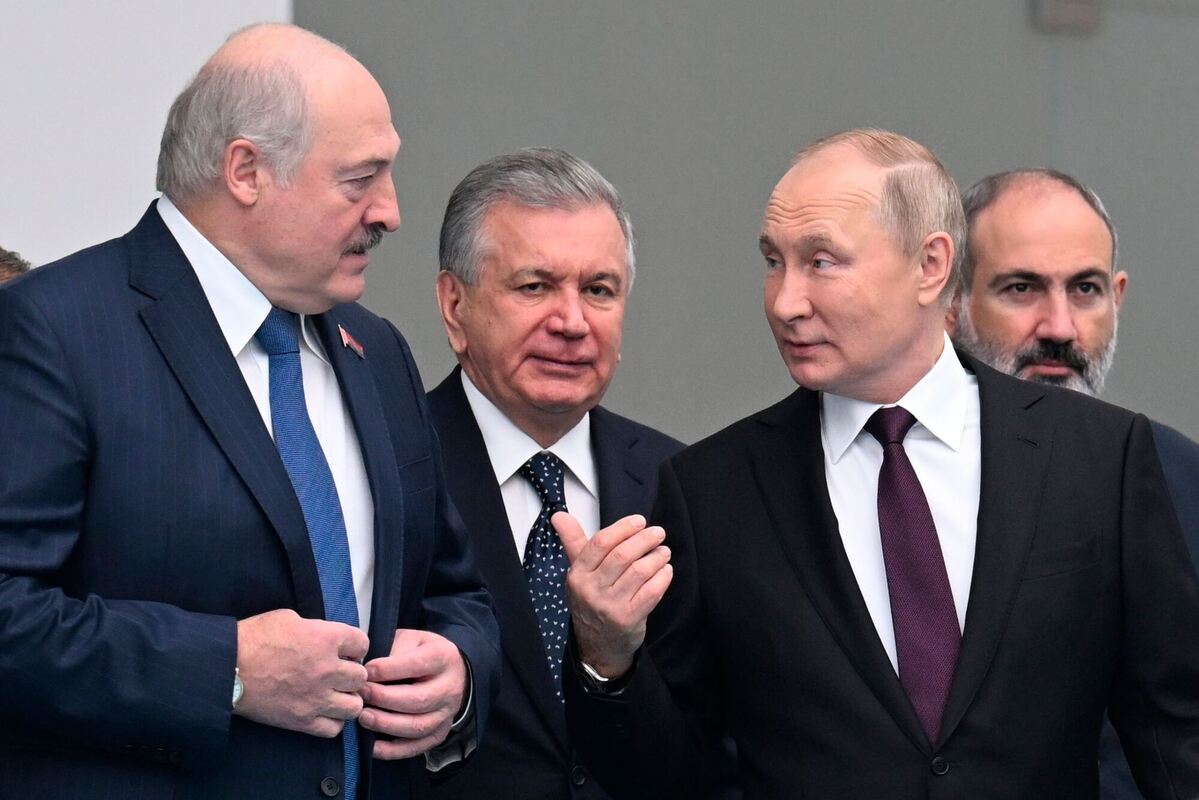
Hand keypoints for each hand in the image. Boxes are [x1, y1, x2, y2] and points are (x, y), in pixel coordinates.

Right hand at [234, 609, 369, 737]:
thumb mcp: (289, 618)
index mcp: (326, 639)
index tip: (347, 649)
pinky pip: (334, 729)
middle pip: (361, 676)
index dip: (355, 645)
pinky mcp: (302, 721)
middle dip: (352, 673)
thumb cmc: (253, 639)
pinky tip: (324, 711)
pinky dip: (333, 721)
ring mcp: (316, 698)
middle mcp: (327, 670)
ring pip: (354, 706)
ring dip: (347, 698)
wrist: (227, 668)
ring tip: (335, 694)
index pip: (362, 643)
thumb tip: (327, 637)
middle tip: (340, 672)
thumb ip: (315, 628)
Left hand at [358, 628, 466, 759]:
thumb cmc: (421, 653)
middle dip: (384, 699)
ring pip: (418, 726)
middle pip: (418, 700)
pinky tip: (373, 745)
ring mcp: (447, 713)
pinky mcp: (440, 732)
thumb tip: (364, 670)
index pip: (415, 665)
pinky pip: (417, 747)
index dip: (387, 670)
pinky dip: (393, 751)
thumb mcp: (410, 640)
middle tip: (361, 695)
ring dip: (386, 725)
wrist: (451, 670)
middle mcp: (450, 687)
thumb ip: (391, 650)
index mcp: (443, 657)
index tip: (365, 671)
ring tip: (363, 717)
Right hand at [556, 512, 672, 678]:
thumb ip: (572, 541)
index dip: (623, 528)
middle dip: (645, 540)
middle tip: (658, 533)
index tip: (639, 521)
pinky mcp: (629, 619)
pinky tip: (665, 570)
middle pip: (623, 556)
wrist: (597, 645)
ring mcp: (610, 606)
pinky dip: (663, 577)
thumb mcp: (578, 572)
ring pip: (640, 572)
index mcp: (577, 575)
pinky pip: (652, 591)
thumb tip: (559, 515)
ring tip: (663, 551)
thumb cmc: (591, 600)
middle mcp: (591, 591)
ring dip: (657, 557)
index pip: (600, 543)